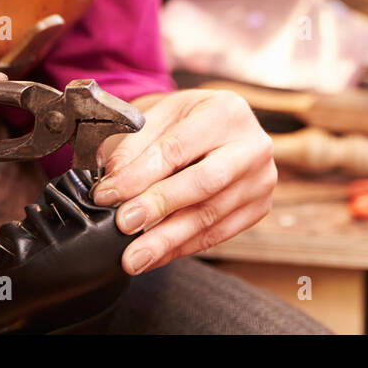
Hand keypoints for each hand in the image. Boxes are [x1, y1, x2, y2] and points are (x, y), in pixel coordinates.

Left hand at [91, 89, 275, 274]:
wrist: (219, 126)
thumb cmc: (187, 119)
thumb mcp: (158, 116)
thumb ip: (133, 146)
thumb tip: (112, 183)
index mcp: (226, 111)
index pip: (177, 147)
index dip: (139, 174)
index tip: (107, 194)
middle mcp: (252, 145)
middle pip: (203, 183)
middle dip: (159, 206)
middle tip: (124, 225)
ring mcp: (260, 180)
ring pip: (209, 216)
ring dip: (166, 240)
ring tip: (134, 256)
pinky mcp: (259, 208)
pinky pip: (217, 234)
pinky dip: (182, 247)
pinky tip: (155, 255)